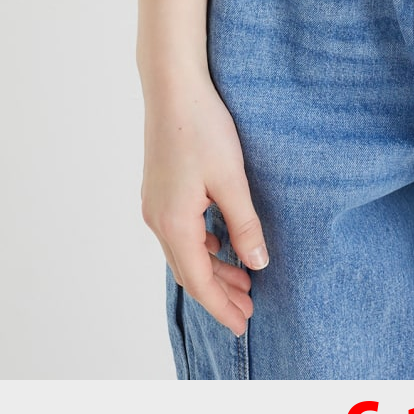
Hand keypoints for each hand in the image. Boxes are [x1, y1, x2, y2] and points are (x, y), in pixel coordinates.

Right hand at [139, 68, 269, 337]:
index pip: (199, 281)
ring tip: (245, 280)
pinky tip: (223, 243)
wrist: (173, 88)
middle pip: (190, 271)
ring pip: (185, 252)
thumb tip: (258, 264)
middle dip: (219, 294)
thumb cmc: (202, 128)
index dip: (221, 307)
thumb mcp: (231, 179)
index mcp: (174, 223)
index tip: (243, 325)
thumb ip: (245, 224)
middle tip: (250, 309)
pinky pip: (181, 233)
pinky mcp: (160, 191)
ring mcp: (156, 205)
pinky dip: (203, 247)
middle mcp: (158, 220)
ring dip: (212, 270)